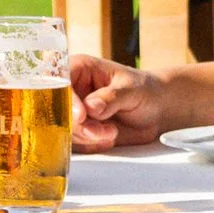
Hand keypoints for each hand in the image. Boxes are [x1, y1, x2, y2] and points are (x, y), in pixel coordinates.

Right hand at [69, 51, 213, 151]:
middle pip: (57, 110)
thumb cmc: (145, 90)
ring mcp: (74, 111)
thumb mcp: (132, 90)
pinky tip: (108, 137)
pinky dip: (91, 144)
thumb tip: (91, 107)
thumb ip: (111, 97)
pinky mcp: (79, 129)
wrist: (156, 110)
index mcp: (78, 68)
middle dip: (79, 125)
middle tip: (101, 131)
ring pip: (65, 128)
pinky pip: (75, 142)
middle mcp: (71, 89)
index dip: (65, 99)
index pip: (59, 82)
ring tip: (111, 132)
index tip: (81, 115)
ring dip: (88, 136)